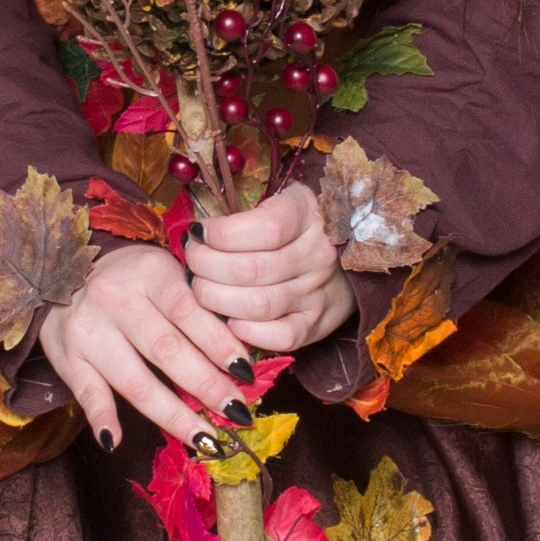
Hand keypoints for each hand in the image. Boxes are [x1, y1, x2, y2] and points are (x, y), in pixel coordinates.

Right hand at [39, 238, 256, 448]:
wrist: (62, 274)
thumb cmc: (131, 279)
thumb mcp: (165, 274)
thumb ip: (196, 305)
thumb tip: (239, 357)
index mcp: (148, 273)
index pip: (188, 311)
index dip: (219, 344)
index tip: (246, 374)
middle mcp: (114, 299)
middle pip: (166, 350)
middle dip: (206, 386)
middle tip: (236, 413)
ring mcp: (88, 331)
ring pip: (134, 380)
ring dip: (172, 414)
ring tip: (204, 439)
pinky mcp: (68, 357)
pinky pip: (86, 392)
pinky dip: (100, 417)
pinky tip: (115, 441)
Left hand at [184, 180, 356, 354]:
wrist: (346, 260)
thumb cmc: (297, 228)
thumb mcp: (281, 203)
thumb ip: (245, 214)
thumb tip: (196, 234)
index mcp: (307, 215)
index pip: (264, 228)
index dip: (221, 234)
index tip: (200, 233)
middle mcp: (317, 254)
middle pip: (250, 269)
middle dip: (206, 267)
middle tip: (193, 264)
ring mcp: (318, 292)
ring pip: (258, 305)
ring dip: (216, 299)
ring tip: (202, 289)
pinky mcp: (316, 324)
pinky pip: (281, 337)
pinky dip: (247, 332)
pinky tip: (230, 320)